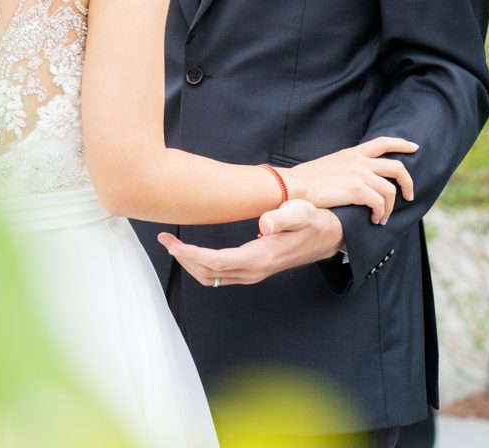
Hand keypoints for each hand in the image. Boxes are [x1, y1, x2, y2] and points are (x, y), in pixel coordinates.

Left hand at [158, 200, 343, 285]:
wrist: (325, 236)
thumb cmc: (312, 221)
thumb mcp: (302, 212)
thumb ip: (283, 217)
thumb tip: (264, 223)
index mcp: (261, 258)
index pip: (218, 263)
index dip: (192, 255)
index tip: (174, 245)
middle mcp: (253, 270)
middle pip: (209, 273)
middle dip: (184, 259)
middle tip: (164, 240)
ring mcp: (251, 273)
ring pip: (212, 276)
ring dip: (190, 263)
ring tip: (172, 245)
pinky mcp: (251, 269)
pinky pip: (220, 274)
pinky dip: (201, 264)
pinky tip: (192, 252)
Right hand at [283, 136, 417, 223]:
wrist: (295, 186)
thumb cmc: (308, 180)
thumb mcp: (331, 165)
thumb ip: (346, 167)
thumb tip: (356, 179)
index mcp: (353, 153)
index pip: (383, 142)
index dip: (401, 144)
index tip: (414, 147)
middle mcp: (359, 161)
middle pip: (397, 167)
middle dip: (408, 182)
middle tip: (409, 196)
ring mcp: (359, 174)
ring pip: (390, 190)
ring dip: (390, 208)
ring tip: (382, 218)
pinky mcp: (357, 189)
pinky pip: (380, 204)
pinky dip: (380, 214)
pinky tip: (374, 220)